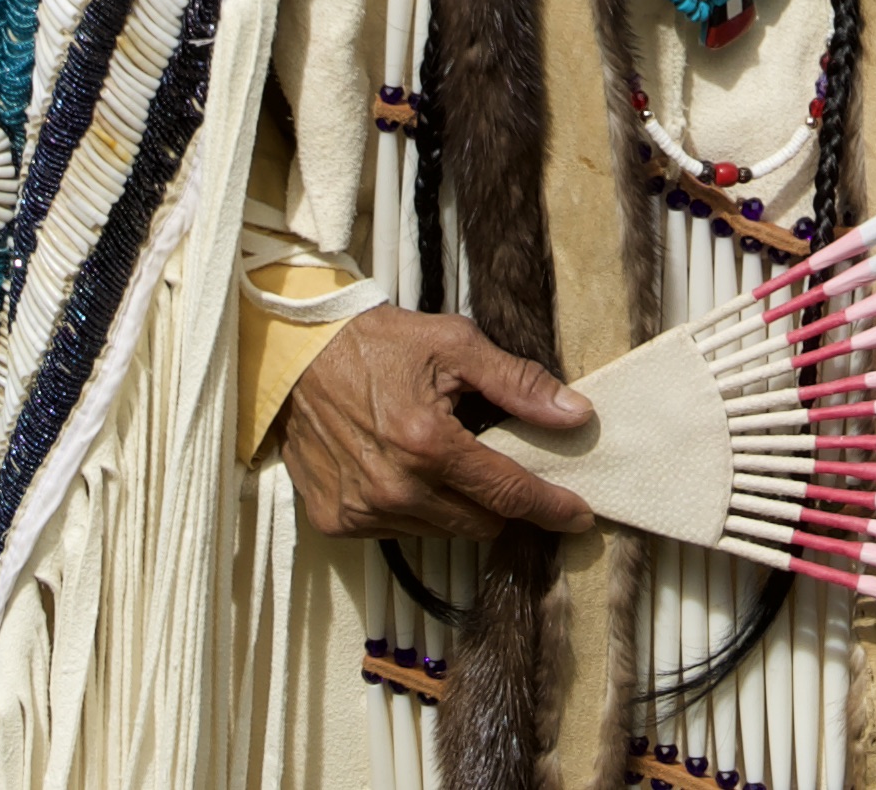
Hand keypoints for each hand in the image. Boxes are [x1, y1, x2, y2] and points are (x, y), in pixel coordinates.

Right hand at [280, 305, 595, 539]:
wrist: (297, 355)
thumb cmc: (378, 343)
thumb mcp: (454, 345)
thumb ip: (518, 384)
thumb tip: (576, 415)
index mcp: (429, 444)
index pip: (508, 492)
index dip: (550, 506)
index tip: (578, 516)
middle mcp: (395, 489)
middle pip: (479, 523)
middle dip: (499, 501)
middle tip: (497, 466)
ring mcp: (362, 510)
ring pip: (440, 531)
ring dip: (453, 505)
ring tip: (440, 458)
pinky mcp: (336, 521)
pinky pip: (397, 532)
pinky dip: (412, 508)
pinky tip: (402, 469)